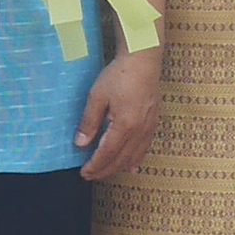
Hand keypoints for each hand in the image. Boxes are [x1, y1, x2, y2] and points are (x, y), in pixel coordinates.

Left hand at [76, 44, 164, 180]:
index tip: (84, 173)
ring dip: (118, 167)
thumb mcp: (97, 96)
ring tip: (105, 172)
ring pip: (134, 157)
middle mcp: (139, 130)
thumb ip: (89, 122)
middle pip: (120, 159)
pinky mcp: (153, 122)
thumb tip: (80, 143)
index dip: (95, 166)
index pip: (107, 153)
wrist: (143, 59)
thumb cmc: (120, 74)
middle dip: (104, 170)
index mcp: (125, 125)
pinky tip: (131, 166)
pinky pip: (145, 148)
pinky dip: (136, 160)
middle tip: (90, 176)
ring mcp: (149, 127)